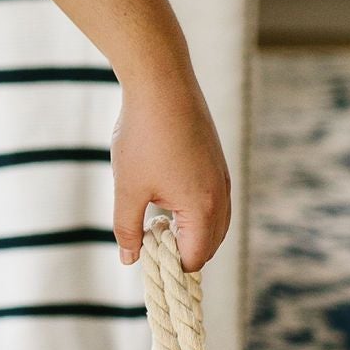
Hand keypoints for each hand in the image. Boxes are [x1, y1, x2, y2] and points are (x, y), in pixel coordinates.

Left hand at [110, 65, 230, 271]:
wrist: (162, 82)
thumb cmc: (143, 136)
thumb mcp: (128, 188)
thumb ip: (127, 229)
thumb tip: (129, 260)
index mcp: (204, 208)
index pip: (194, 259)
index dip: (169, 267)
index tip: (144, 259)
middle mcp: (221, 195)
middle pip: (209, 245)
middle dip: (182, 251)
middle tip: (147, 242)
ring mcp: (222, 177)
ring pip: (214, 222)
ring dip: (189, 230)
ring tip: (154, 220)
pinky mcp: (216, 161)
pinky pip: (213, 200)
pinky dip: (194, 210)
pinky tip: (164, 196)